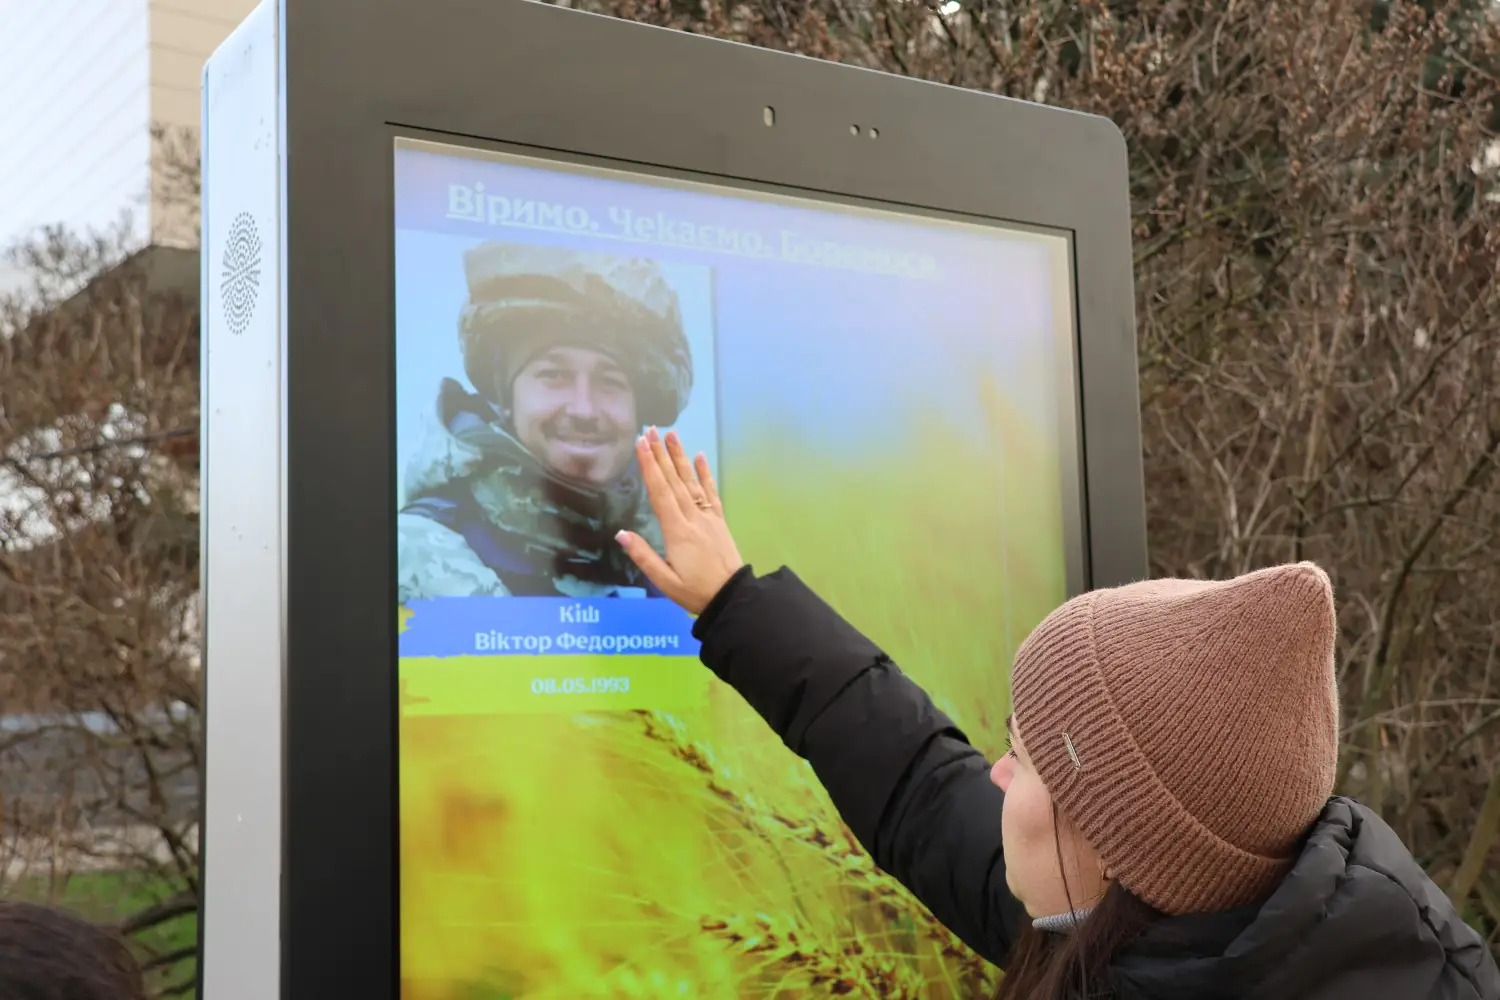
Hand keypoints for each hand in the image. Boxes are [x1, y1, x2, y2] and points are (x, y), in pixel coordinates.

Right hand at [616, 427, 743, 613]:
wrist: (733, 597)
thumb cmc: (695, 591)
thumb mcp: (664, 581)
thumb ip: (642, 556)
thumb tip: (620, 534)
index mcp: (677, 531)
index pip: (660, 493)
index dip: (649, 467)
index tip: (640, 445)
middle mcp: (693, 518)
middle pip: (674, 481)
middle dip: (661, 454)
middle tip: (651, 430)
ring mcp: (708, 517)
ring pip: (691, 482)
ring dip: (680, 457)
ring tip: (672, 435)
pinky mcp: (719, 521)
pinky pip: (711, 493)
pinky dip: (705, 473)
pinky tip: (699, 456)